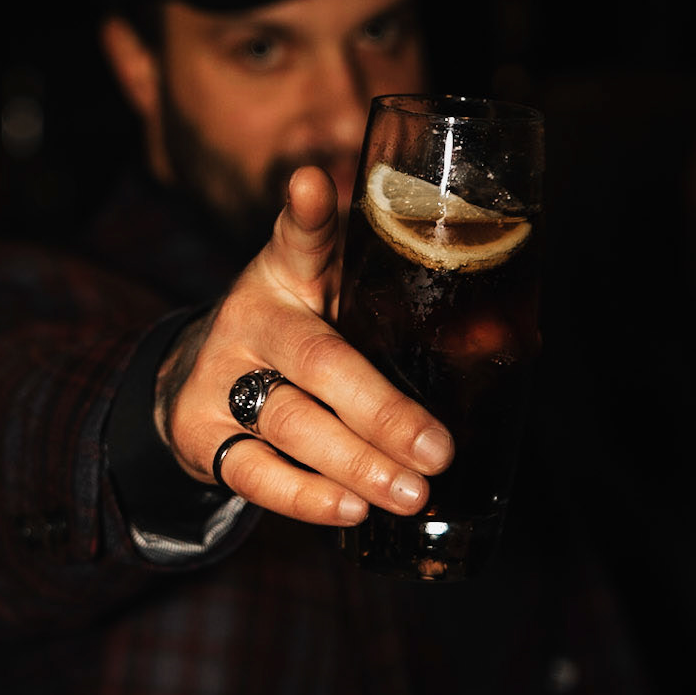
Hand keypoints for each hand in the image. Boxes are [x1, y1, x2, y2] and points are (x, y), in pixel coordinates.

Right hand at [155, 166, 453, 526]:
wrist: (197, 381)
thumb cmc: (297, 339)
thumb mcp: (337, 305)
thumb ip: (402, 314)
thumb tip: (498, 341)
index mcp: (288, 275)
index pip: (299, 238)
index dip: (308, 214)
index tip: (312, 185)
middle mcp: (251, 318)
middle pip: (317, 361)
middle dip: (381, 411)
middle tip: (439, 450)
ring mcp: (219, 377)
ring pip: (290, 422)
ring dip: (356, 464)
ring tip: (412, 492)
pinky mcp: (200, 433)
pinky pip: (254, 473)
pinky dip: (305, 497)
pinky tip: (351, 510)